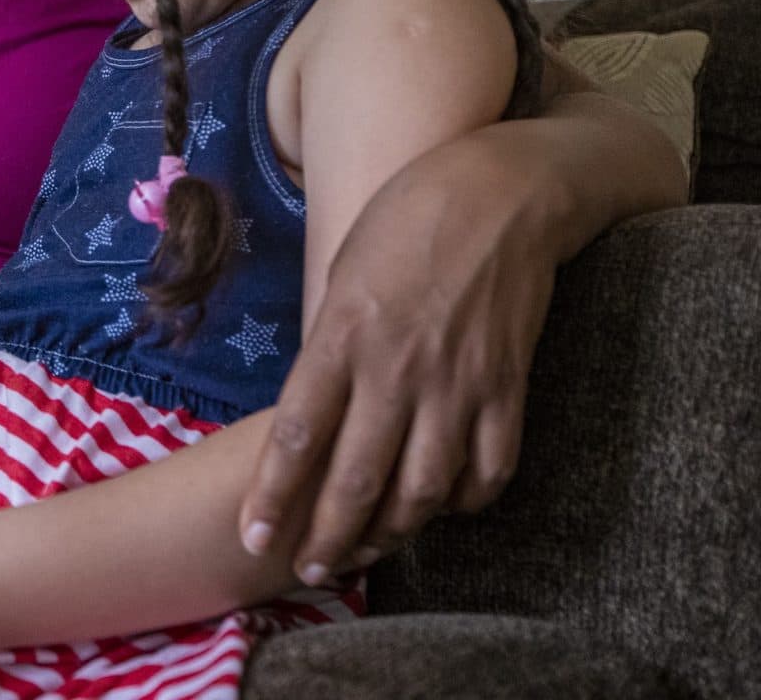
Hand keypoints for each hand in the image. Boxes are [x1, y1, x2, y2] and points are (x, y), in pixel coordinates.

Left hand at [239, 136, 556, 582]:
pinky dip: (466, 500)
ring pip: (422, 486)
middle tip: (309, 572)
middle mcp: (396, 367)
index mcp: (343, 335)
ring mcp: (457, 381)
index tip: (252, 536)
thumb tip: (310, 408)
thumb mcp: (342, 273)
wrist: (501, 189)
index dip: (273, 495)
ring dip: (392, 532)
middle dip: (328, 536)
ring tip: (367, 554)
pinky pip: (489, 466)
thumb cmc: (406, 220)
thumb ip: (328, 345)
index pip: (296, 434)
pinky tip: (445, 509)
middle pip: (355, 476)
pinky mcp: (508, 384)